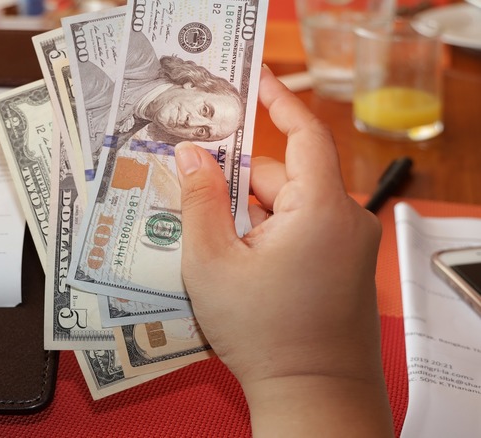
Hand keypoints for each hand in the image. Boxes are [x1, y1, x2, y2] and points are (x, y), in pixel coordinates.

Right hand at [175, 66, 392, 435]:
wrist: (313, 397)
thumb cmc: (267, 337)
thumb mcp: (213, 263)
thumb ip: (199, 201)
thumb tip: (192, 155)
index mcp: (320, 210)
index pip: (305, 133)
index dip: (278, 101)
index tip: (253, 81)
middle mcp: (344, 220)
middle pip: (284, 177)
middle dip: (237, 185)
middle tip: (191, 194)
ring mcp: (347, 245)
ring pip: (288, 207)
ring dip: (248, 216)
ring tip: (209, 246)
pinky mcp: (343, 266)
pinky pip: (300, 230)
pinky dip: (267, 234)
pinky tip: (235, 263)